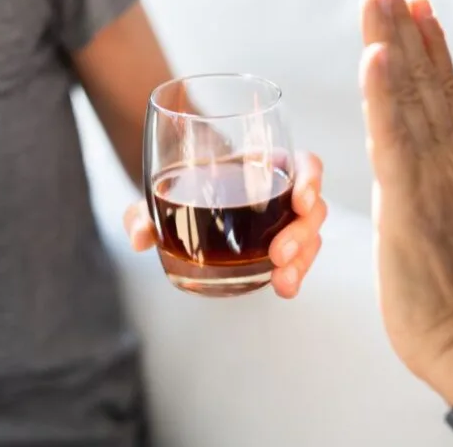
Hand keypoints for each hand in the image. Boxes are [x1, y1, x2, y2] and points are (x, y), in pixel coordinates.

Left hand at [124, 151, 327, 298]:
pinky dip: (295, 274)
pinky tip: (284, 288)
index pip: (304, 163)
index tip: (301, 201)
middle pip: (313, 208)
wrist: (183, 209)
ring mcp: (283, 224)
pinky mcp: (281, 250)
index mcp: (264, 165)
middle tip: (278, 254)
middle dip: (301, 233)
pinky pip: (299, 260)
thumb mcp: (157, 197)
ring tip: (283, 281)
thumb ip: (142, 213)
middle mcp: (281, 193)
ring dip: (303, 260)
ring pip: (311, 237)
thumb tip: (139, 237)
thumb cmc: (181, 191)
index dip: (310, 179)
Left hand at [358, 0, 452, 397]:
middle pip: (426, 82)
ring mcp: (434, 180)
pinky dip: (384, 96)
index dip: (430, 47)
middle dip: (406, 26)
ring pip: (410, 99)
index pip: (444, 95)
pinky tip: (375, 56)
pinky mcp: (409, 204)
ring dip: (394, 41)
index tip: (417, 4)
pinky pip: (394, 140)